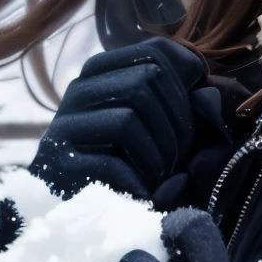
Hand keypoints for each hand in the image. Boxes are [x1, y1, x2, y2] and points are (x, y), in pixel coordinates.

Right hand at [28, 38, 239, 207]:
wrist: (72, 210)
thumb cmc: (122, 164)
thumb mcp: (150, 125)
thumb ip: (171, 98)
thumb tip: (202, 74)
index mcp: (103, 73)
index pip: (155, 52)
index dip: (186, 77)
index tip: (197, 107)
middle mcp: (81, 89)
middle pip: (146, 80)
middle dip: (177, 122)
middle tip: (180, 156)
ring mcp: (66, 123)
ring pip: (129, 116)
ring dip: (159, 152)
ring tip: (163, 175)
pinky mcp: (59, 159)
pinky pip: (111, 159)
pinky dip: (138, 179)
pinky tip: (144, 193)